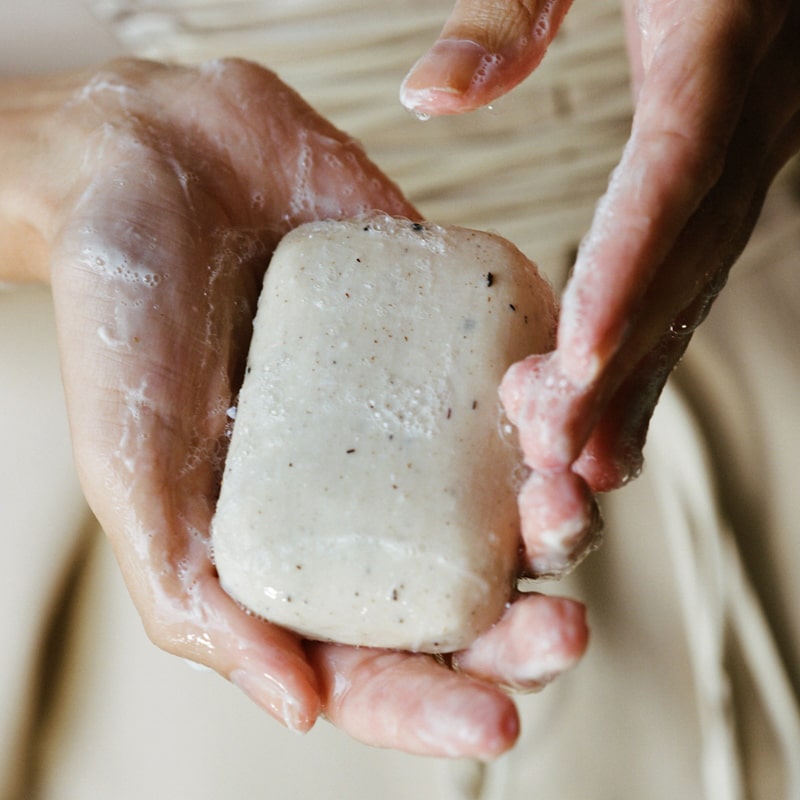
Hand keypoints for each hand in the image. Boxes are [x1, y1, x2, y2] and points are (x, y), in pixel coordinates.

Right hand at [2, 59, 587, 757]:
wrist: (153, 162)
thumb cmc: (122, 319)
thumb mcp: (133, 472)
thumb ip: (196, 594)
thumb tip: (301, 705)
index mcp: (294, 544)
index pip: (373, 658)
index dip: (436, 707)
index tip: (500, 728)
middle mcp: (368, 488)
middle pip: (466, 590)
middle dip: (524, 626)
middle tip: (563, 627)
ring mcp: (415, 409)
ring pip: (514, 495)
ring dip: (560, 517)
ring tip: (562, 499)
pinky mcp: (447, 328)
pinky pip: (527, 380)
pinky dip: (560, 402)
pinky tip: (554, 397)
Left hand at [403, 1, 799, 494]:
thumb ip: (513, 8)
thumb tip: (430, 97)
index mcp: (721, 40)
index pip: (674, 170)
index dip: (631, 265)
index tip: (581, 354)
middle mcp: (754, 110)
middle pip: (685, 254)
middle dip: (629, 359)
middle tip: (565, 454)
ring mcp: (753, 145)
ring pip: (698, 277)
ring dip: (647, 373)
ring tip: (591, 461)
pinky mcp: (734, 166)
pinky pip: (695, 262)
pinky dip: (658, 334)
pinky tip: (622, 394)